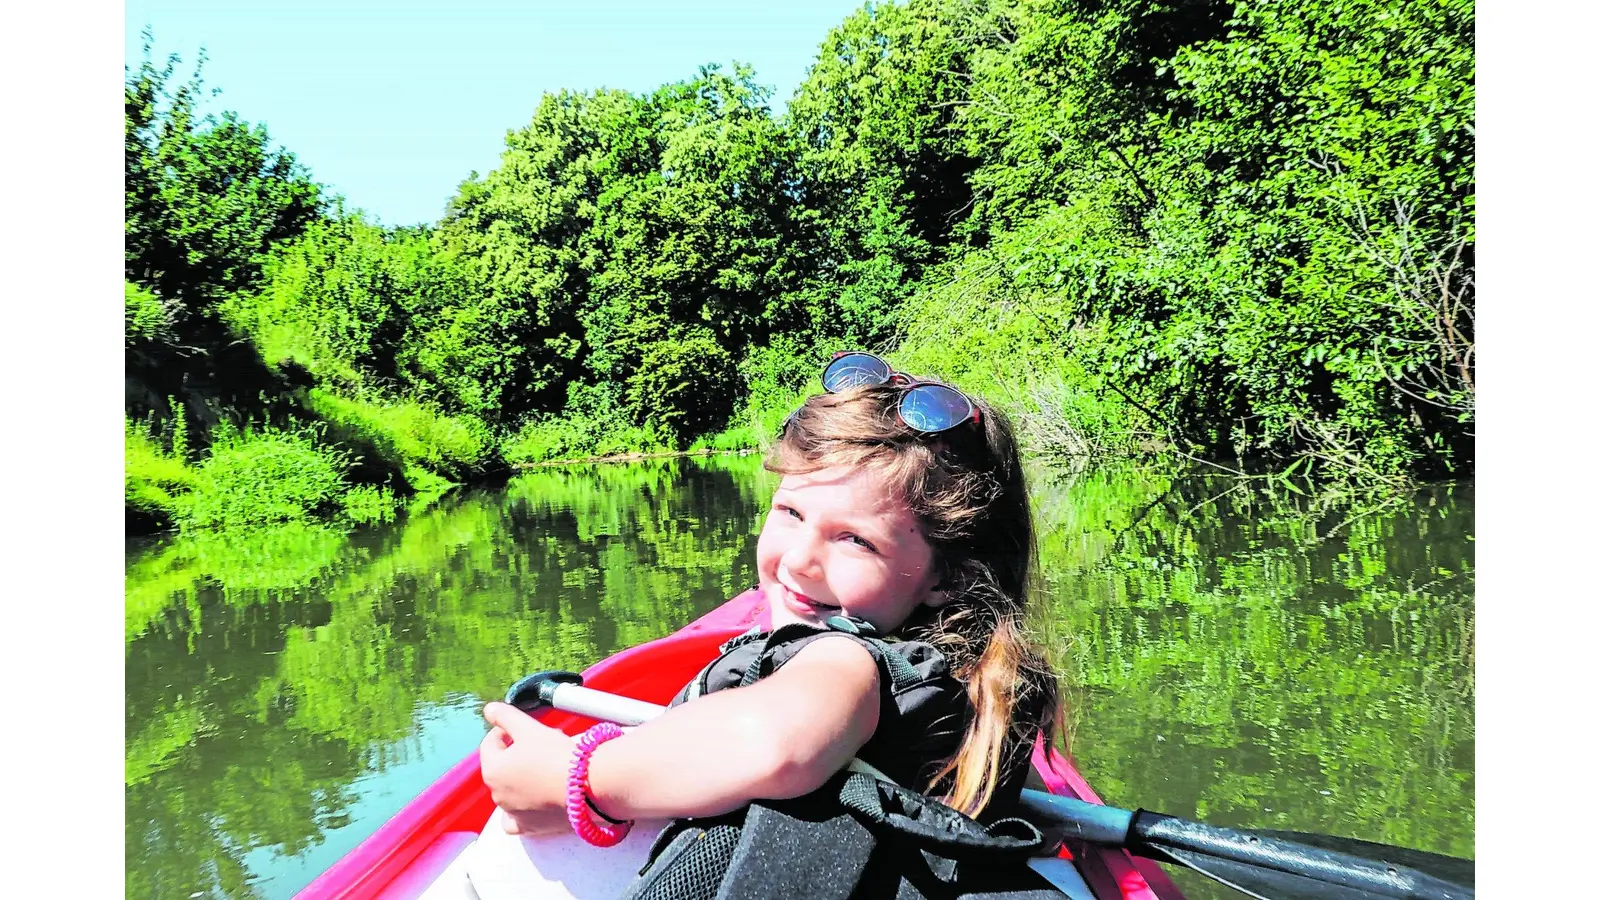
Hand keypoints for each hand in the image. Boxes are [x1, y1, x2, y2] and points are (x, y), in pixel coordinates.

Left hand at [479, 701, 577, 835]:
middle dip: (516, 753)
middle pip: (501, 766)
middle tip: (540, 744)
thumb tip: (488, 710)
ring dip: (520, 778)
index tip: (524, 726)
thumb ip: (505, 716)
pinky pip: (515, 820)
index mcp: (492, 769)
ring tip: (544, 767)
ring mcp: (513, 813)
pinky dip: (519, 811)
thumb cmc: (556, 755)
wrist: (587, 785)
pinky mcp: (530, 827)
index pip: (491, 743)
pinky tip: (531, 800)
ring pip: (508, 791)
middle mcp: (497, 794)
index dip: (506, 730)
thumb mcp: (529, 727)